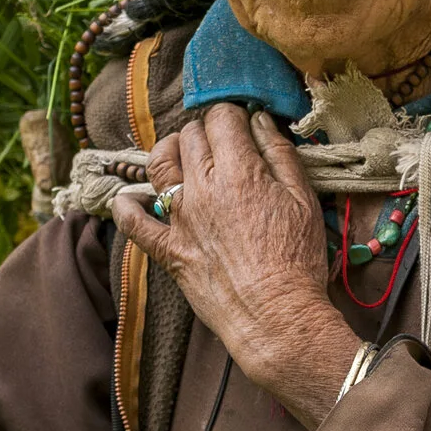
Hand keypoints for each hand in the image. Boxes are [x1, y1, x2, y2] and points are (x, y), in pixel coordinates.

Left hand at [109, 104, 356, 426]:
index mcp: (239, 171)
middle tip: (222, 143)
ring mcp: (180, 218)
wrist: (275, 315)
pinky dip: (126, 206)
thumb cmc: (297, 260)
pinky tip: (130, 199)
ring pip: (158, 164)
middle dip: (205, 130)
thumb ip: (281, 154)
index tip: (243, 125)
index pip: (222, 118)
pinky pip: (133, 222)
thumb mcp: (304, 199)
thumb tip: (260, 120)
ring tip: (181, 154)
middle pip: (189, 135)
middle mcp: (202, 187)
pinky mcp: (168, 249)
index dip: (233, 115)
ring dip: (168, 150)